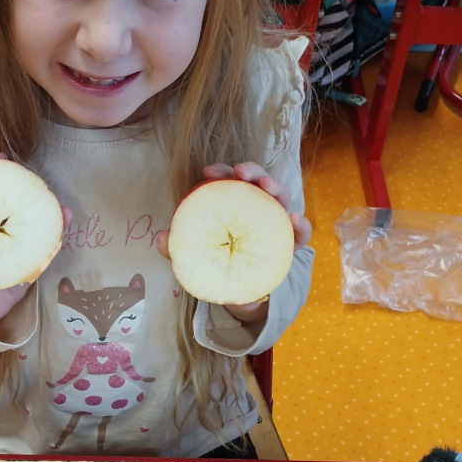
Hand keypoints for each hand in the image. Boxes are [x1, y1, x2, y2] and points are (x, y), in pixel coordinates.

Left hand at [156, 162, 312, 321]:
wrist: (240, 290)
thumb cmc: (216, 260)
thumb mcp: (195, 254)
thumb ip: (178, 246)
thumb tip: (160, 238)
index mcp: (233, 202)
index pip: (229, 179)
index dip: (221, 171)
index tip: (208, 171)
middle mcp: (257, 205)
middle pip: (257, 181)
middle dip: (252, 171)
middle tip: (242, 173)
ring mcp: (276, 222)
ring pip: (282, 198)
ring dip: (277, 188)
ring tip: (269, 188)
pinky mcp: (291, 243)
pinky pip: (301, 234)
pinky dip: (301, 226)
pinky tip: (295, 221)